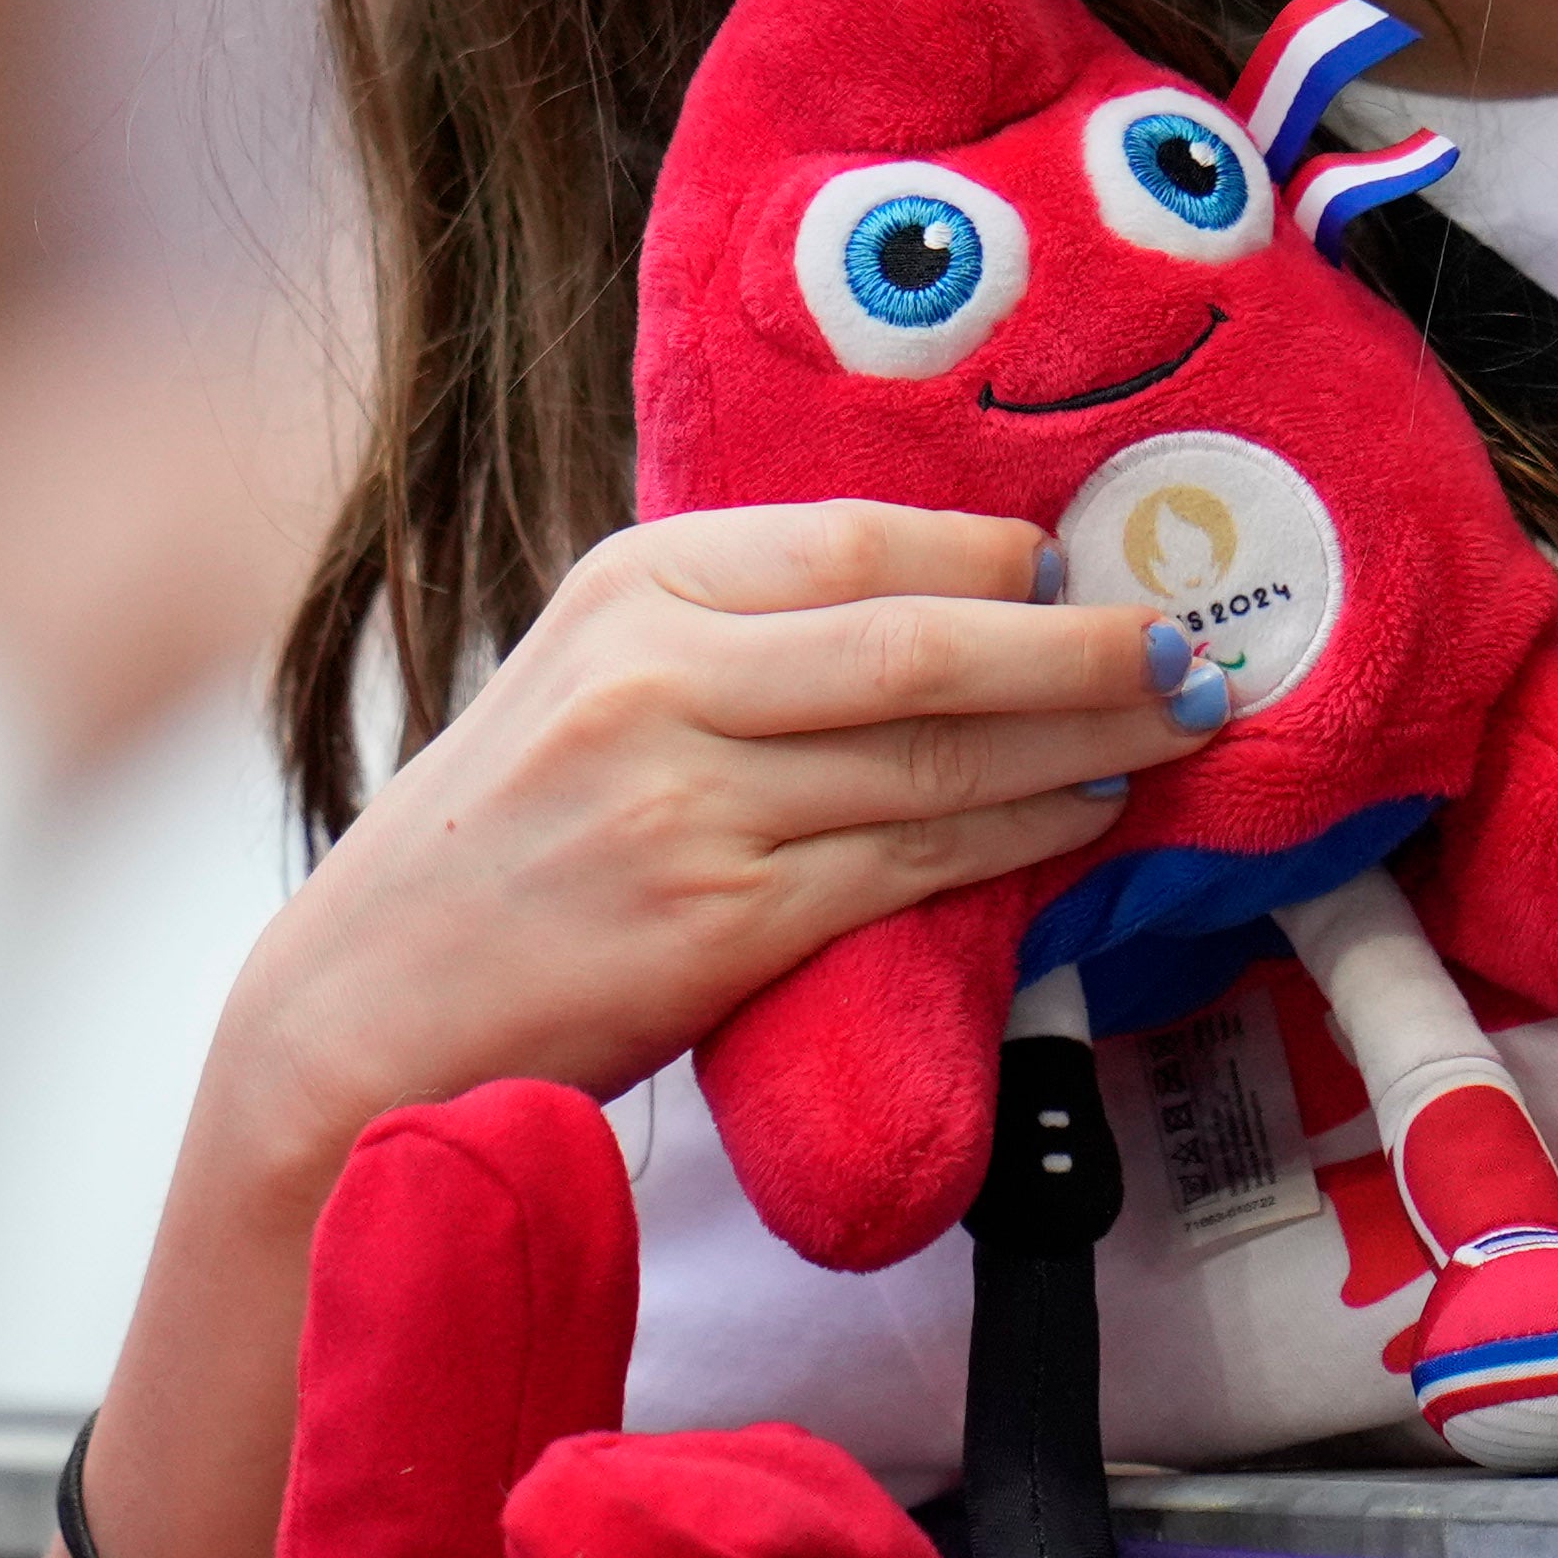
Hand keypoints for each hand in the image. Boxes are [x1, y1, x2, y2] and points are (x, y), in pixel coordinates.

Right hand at [204, 504, 1208, 1182]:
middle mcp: (656, 676)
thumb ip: (734, 635)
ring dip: (1082, 740)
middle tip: (1192, 646)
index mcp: (626, 588)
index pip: (855, 538)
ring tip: (1174, 729)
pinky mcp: (719, 924)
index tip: (1085, 569)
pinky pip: (912, 863)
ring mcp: (687, 801)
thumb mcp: (587, 685)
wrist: (366, 1018)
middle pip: (922, 637)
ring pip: (938, 752)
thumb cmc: (500, 851)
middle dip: (1082, 645)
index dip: (994, 556)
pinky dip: (1017, 835)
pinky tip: (1083, 820)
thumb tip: (949, 604)